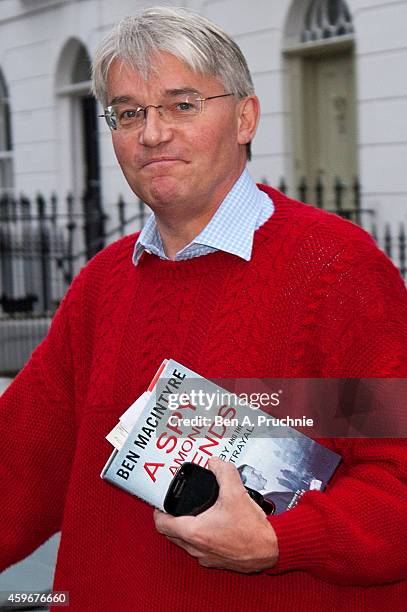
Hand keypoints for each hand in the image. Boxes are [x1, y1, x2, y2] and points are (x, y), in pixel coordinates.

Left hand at [154, 457, 278, 572]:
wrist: (272, 549)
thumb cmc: (253, 529)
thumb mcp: (236, 491)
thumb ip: (223, 472)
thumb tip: (214, 463)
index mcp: (195, 532)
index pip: (161, 524)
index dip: (159, 510)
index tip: (162, 502)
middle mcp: (196, 548)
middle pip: (170, 534)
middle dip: (169, 519)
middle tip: (175, 506)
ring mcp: (206, 557)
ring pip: (183, 544)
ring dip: (183, 530)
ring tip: (192, 513)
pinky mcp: (216, 562)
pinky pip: (198, 549)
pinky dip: (198, 538)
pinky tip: (210, 526)